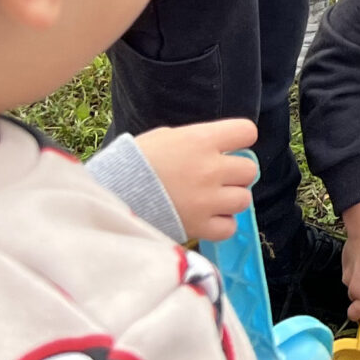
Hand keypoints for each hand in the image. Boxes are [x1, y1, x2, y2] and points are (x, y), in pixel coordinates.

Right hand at [129, 119, 258, 242]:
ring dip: (230, 199)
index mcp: (201, 141)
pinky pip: (229, 227)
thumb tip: (216, 145)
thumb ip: (195, 140)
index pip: (247, 132)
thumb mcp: (165, 137)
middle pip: (249, 170)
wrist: (110, 195)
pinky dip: (222, 225)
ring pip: (243, 199)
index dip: (240, 139)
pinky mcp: (200, 227)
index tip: (230, 145)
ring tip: (210, 199)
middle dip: (235, 173)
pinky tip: (207, 218)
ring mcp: (207, 200)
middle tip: (216, 178)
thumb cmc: (133, 162)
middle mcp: (210, 169)